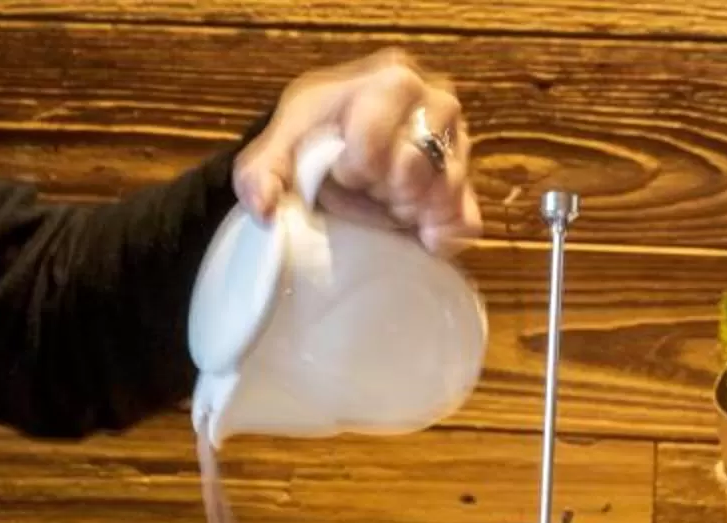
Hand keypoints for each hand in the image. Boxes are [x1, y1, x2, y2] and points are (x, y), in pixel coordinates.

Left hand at [238, 50, 480, 255]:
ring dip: (411, 213)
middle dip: (385, 191)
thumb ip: (260, 175)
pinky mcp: (465, 183)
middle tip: (368, 191)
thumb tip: (266, 211)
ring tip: (388, 208)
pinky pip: (466, 220)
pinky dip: (442, 236)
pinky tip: (418, 237)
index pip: (377, 139)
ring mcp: (456, 142)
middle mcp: (435, 101)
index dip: (356, 167)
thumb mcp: (274, 152)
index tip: (342, 171)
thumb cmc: (309, 141)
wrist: (337, 150)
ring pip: (445, 192)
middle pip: (417, 167)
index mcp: (390, 80)